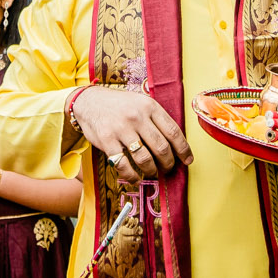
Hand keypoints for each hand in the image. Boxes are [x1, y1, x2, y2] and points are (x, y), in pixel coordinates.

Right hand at [73, 86, 192, 179]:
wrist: (89, 101)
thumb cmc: (120, 105)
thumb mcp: (141, 103)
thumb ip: (156, 119)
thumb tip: (175, 144)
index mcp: (149, 106)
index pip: (173, 131)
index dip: (183, 149)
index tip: (188, 160)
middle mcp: (137, 117)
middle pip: (161, 147)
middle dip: (168, 163)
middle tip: (168, 168)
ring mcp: (121, 129)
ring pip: (144, 158)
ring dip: (152, 170)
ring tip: (152, 172)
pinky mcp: (107, 141)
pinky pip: (124, 164)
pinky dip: (132, 175)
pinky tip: (135, 177)